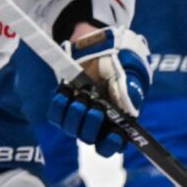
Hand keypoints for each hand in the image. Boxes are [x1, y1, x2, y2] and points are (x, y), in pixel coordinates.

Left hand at [48, 24, 151, 155]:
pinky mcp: (64, 102)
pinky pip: (56, 115)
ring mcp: (79, 112)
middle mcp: (98, 119)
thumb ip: (130, 88)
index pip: (115, 143)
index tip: (113, 134)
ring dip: (75, 116)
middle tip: (95, 107)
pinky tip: (67, 91)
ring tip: (81, 96)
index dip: (112, 144)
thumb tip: (130, 106)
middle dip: (91, 125)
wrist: (95, 41)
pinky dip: (60, 106)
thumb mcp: (128, 69)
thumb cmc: (117, 57)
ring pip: (72, 129)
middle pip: (90, 139)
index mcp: (119, 117)